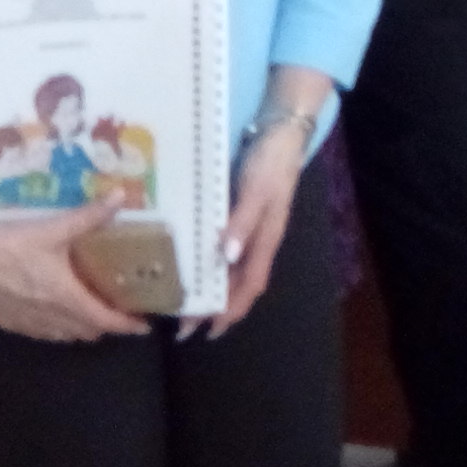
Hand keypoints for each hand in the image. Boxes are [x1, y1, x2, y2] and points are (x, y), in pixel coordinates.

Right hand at [0, 193, 148, 342]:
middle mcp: (48, 316)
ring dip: (80, 328)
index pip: (103, 319)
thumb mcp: (54, 228)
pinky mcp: (7, 321)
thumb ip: (90, 215)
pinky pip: (40, 333)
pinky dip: (55, 328)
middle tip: (120, 312)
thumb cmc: (13, 245)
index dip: (125, 324)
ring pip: (62, 335)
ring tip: (91, 314)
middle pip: (85, 331)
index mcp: (65, 297)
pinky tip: (54, 315)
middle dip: (105, 325)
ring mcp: (26, 322)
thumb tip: (120, 197)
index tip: (143, 326)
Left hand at [188, 124, 306, 338]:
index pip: (249, 285)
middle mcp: (259, 241)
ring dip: (213, 290)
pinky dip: (212, 267)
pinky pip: (227, 252)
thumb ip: (242, 222)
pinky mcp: (244, 217)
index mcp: (266, 239)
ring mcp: (252, 230)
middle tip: (185, 327)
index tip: (209, 331)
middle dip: (215, 308)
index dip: (232, 310)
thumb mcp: (257, 191)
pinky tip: (197, 265)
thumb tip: (227, 258)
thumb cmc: (270, 164)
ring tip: (187, 304)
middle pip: (238, 284)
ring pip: (232, 271)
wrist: (282, 135)